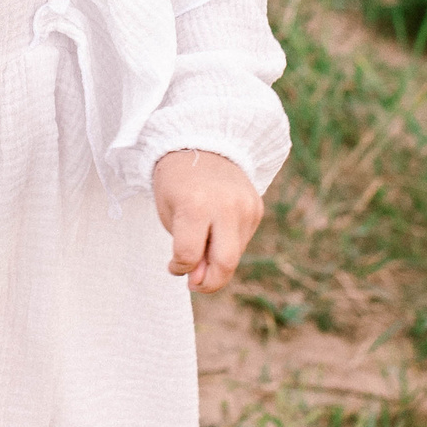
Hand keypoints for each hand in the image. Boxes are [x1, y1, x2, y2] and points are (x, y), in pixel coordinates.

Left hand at [152, 150, 262, 293]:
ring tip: (202, 242)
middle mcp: (225, 206)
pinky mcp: (257, 208)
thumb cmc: (177, 182)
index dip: (178, 268)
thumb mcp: (170, 213)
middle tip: (194, 283)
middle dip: (208, 283)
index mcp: (195, 205)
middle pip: (224, 264)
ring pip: (236, 254)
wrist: (202, 143)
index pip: (188, 256)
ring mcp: (246, 207)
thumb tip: (203, 280)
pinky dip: (228, 244)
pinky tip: (216, 228)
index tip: (173, 265)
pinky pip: (243, 239)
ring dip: (217, 261)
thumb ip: (185, 248)